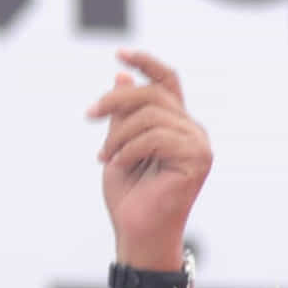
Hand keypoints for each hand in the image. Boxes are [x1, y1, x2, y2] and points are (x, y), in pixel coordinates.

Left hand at [87, 49, 211, 268]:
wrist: (137, 234)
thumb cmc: (129, 198)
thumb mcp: (117, 147)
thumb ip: (122, 116)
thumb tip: (122, 77)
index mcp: (175, 125)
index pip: (167, 81)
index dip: (146, 62)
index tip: (119, 53)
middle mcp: (191, 131)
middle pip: (153, 94)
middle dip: (115, 102)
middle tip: (89, 116)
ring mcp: (198, 144)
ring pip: (152, 115)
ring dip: (118, 134)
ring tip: (105, 157)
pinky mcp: (198, 159)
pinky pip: (156, 137)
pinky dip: (129, 149)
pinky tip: (118, 164)